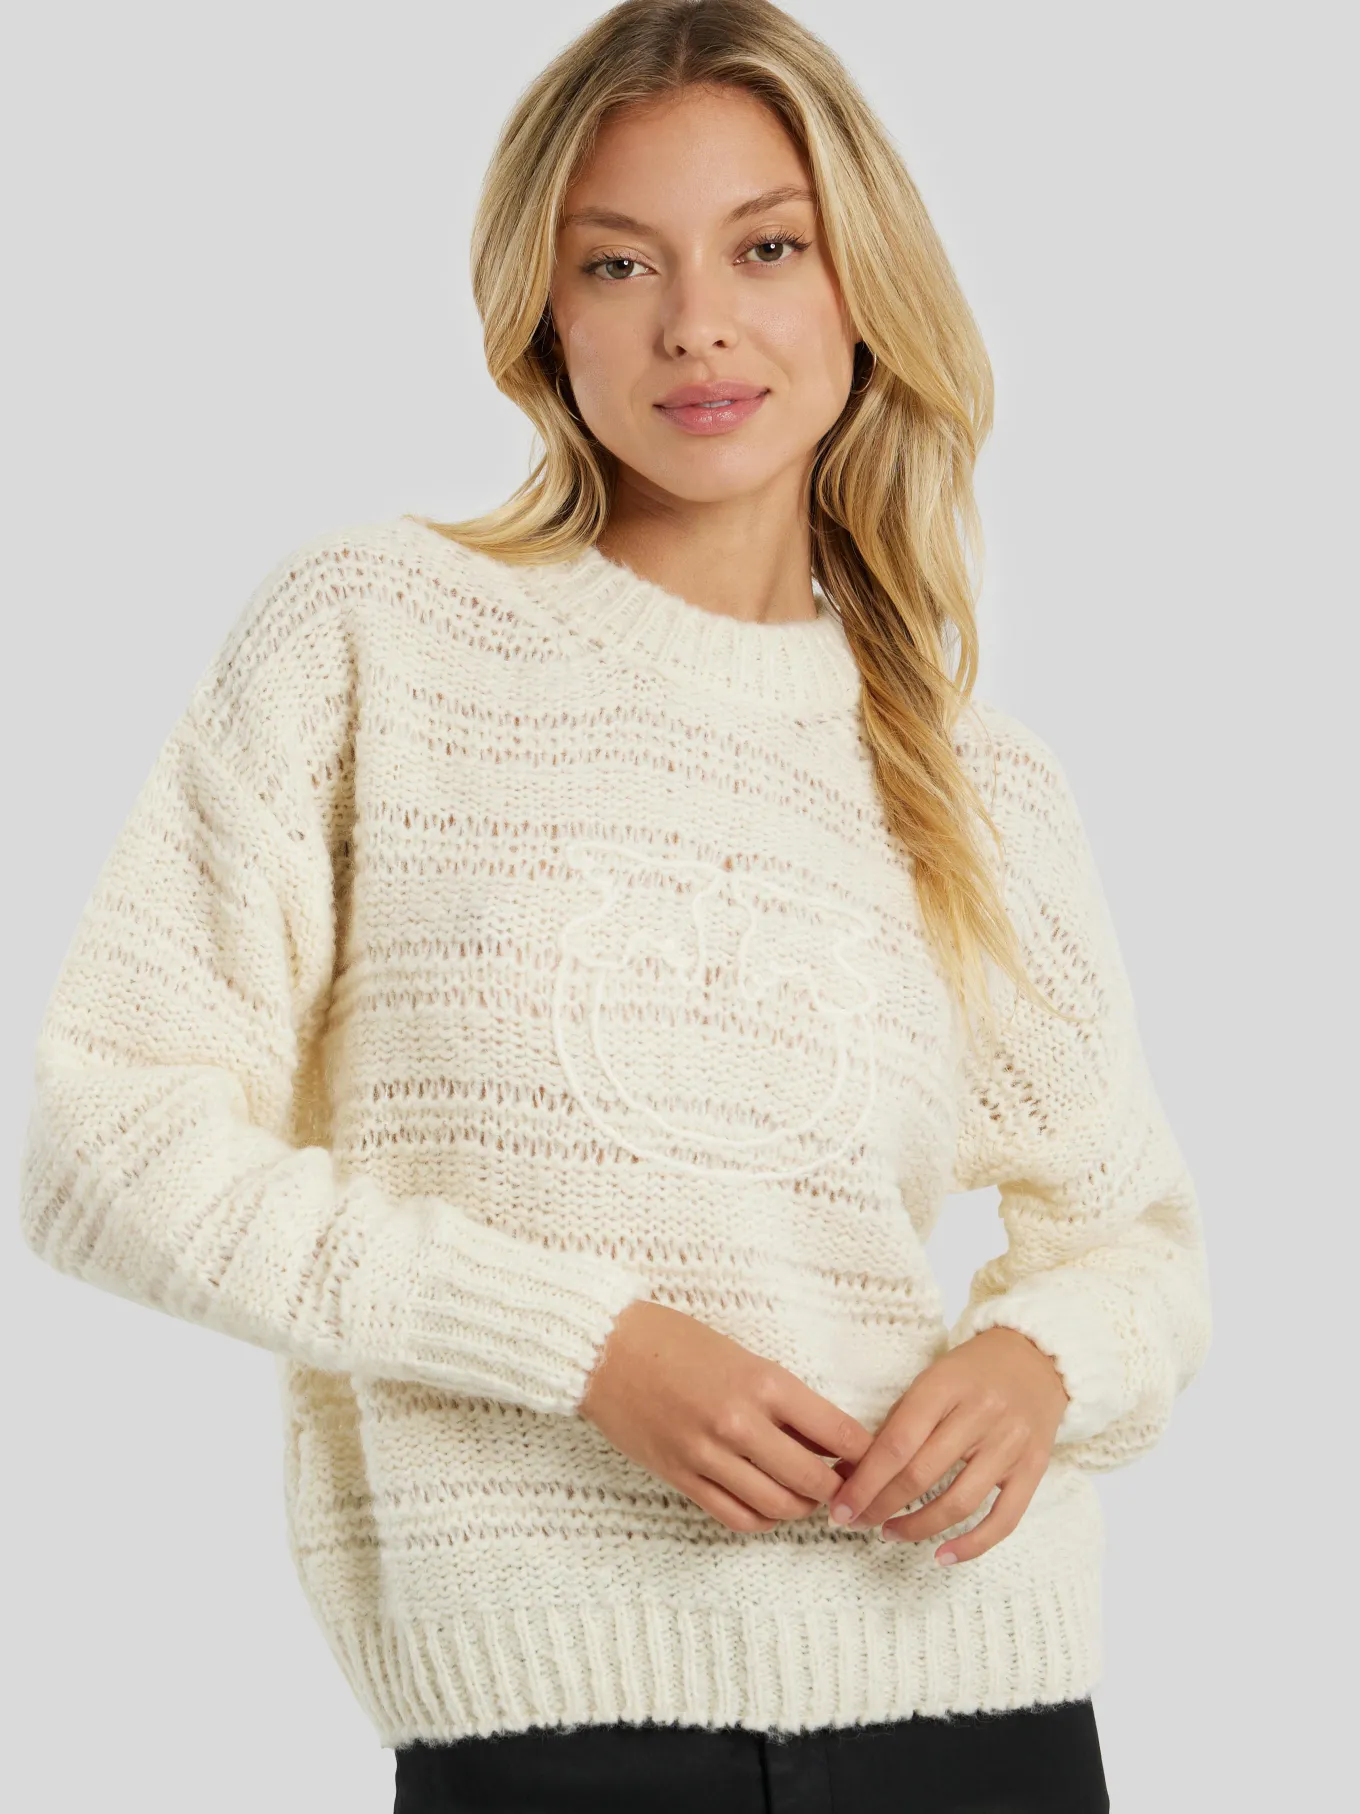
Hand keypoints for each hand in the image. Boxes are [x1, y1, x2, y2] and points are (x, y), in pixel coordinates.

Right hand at [579, 1300, 875, 1533]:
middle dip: (838, 1490)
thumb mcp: (744, 1357)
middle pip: (814, 1481)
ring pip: (778, 1506)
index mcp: (764, 1382)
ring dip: (801, 1508)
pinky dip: (762, 1519)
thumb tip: (828, 1443)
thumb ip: (786, 1401)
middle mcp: (740, 1423)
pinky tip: (767, 1505)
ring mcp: (708, 1455)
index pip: (839, 1433)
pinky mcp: (681, 1477)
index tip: (873, 1461)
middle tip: (844, 1487)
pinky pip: (736, 1517)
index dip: (865, 1455)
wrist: (607, 1349)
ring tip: (804, 1496)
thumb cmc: (677, 1342)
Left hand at [824, 1327, 1070, 1565]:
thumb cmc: (971, 1372)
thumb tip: (848, 1472)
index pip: (897, 1443)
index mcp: (945, 1386)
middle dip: (880, 1506)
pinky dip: (971, 1545)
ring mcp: (1010, 1444)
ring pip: (958, 1503)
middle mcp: (981, 1414)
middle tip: (856, 1522)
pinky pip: (1002, 1520)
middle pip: (921, 1474)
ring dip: (917, 1528)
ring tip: (889, 1533)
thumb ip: (895, 1424)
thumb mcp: (929, 1380)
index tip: (840, 1508)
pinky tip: (942, 1555)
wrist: (1034, 1358)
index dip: (864, 1482)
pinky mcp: (1034, 1469)